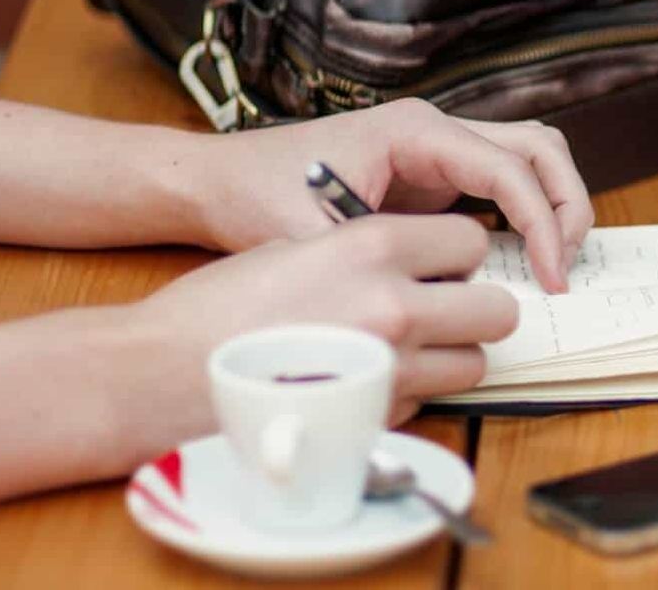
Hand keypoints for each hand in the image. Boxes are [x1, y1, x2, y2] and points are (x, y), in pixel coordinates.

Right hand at [128, 214, 516, 446]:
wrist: (161, 373)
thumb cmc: (217, 307)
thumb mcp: (294, 246)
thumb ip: (365, 252)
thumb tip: (413, 263)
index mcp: (373, 246)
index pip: (472, 240)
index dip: (459, 254)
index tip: (442, 264)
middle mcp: (395, 304)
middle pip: (496, 309)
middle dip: (475, 309)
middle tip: (445, 310)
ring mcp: (391, 368)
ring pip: (474, 364)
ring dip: (451, 357)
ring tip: (406, 350)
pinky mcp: (377, 418)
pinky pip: (429, 401)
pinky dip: (411, 393)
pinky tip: (366, 380)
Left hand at [184, 99, 591, 291]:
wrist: (219, 179)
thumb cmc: (257, 195)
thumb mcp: (313, 237)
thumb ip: (376, 265)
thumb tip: (438, 303)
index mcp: (414, 130)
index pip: (509, 168)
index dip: (542, 223)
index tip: (550, 277)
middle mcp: (434, 129)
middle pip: (539, 147)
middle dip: (566, 205)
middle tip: (565, 268)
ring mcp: (438, 149)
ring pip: (530, 157)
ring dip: (554, 205)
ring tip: (553, 264)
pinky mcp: (434, 174)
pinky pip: (502, 183)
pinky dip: (526, 215)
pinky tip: (520, 262)